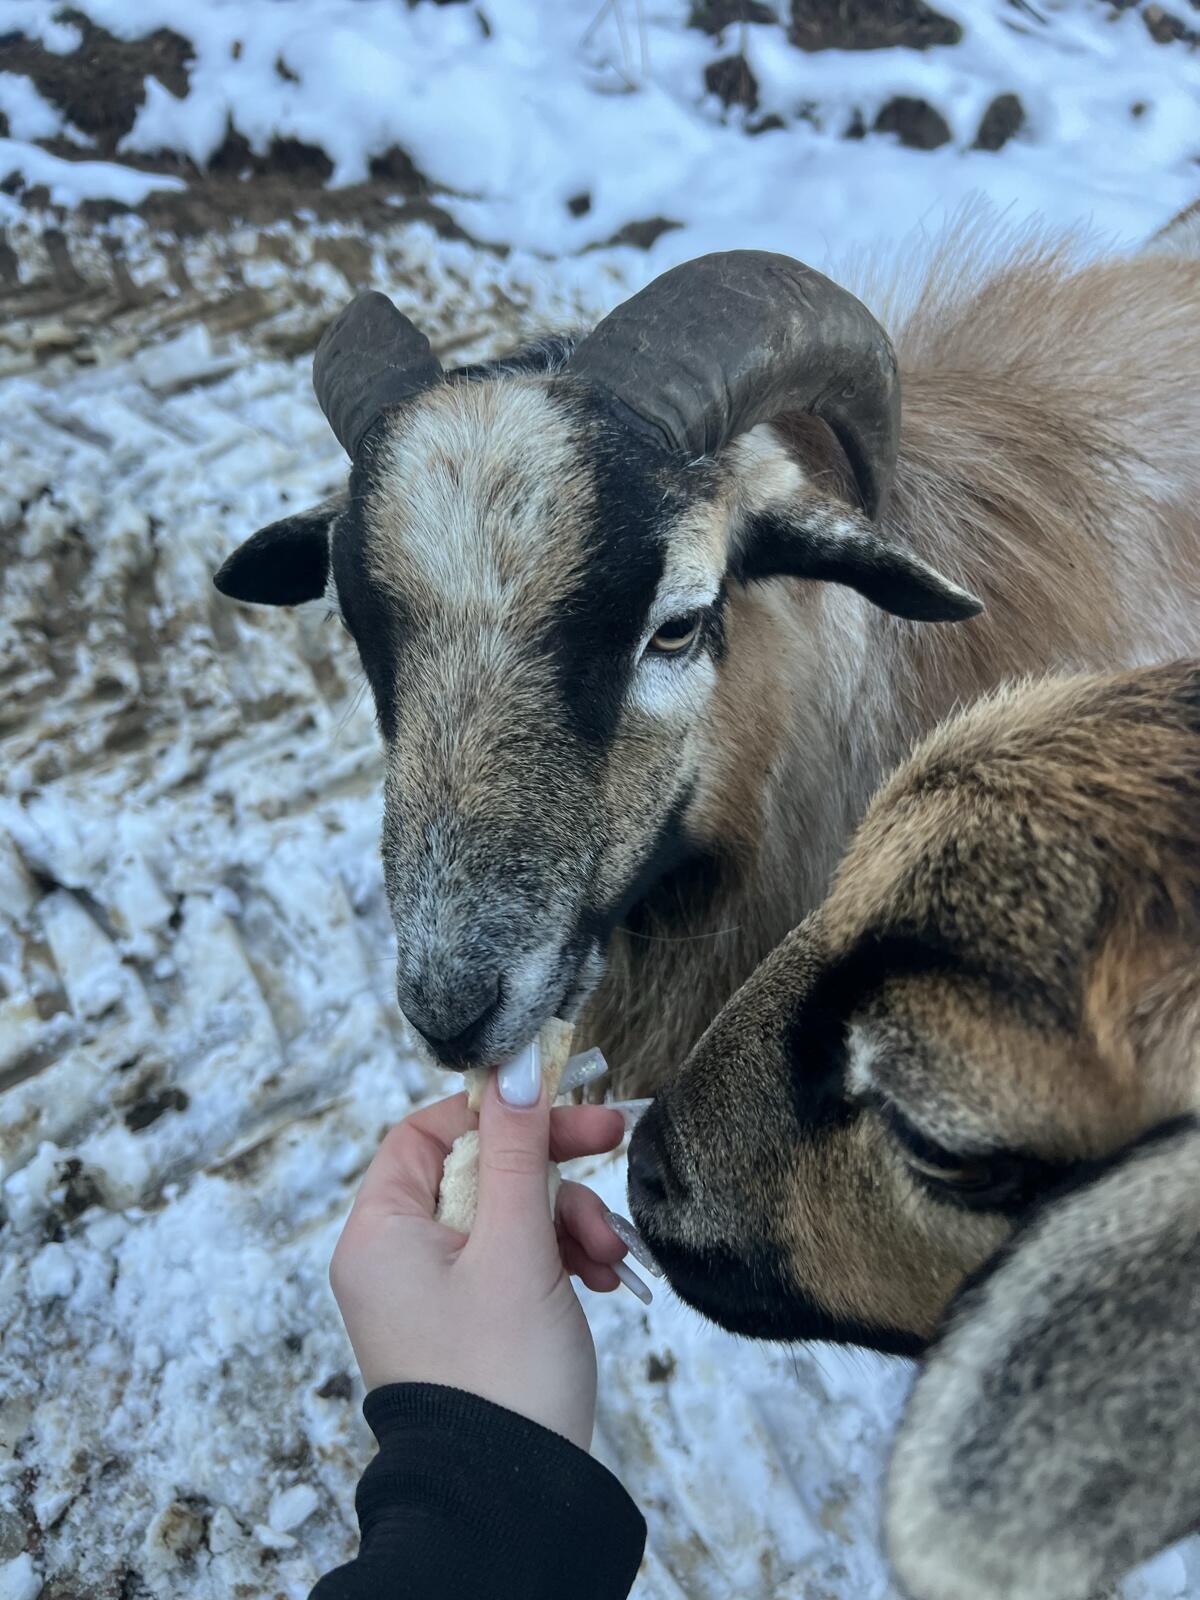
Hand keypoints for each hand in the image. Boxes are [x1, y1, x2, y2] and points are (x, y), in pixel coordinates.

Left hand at [329, 1076, 628, 1450]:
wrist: (510, 1505)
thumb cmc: (501, 1376)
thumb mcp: (517, 1246)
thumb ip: (519, 1150)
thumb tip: (514, 1065)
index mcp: (379, 1234)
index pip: (428, 1132)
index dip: (494, 1110)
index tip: (557, 1100)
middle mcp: (394, 1259)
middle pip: (477, 1170)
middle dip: (548, 1169)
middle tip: (609, 1139)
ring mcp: (431, 1295)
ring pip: (505, 1216)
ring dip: (564, 1219)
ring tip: (606, 1252)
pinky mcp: (468, 1324)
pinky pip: (512, 1261)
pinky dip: (557, 1258)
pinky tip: (599, 1276)